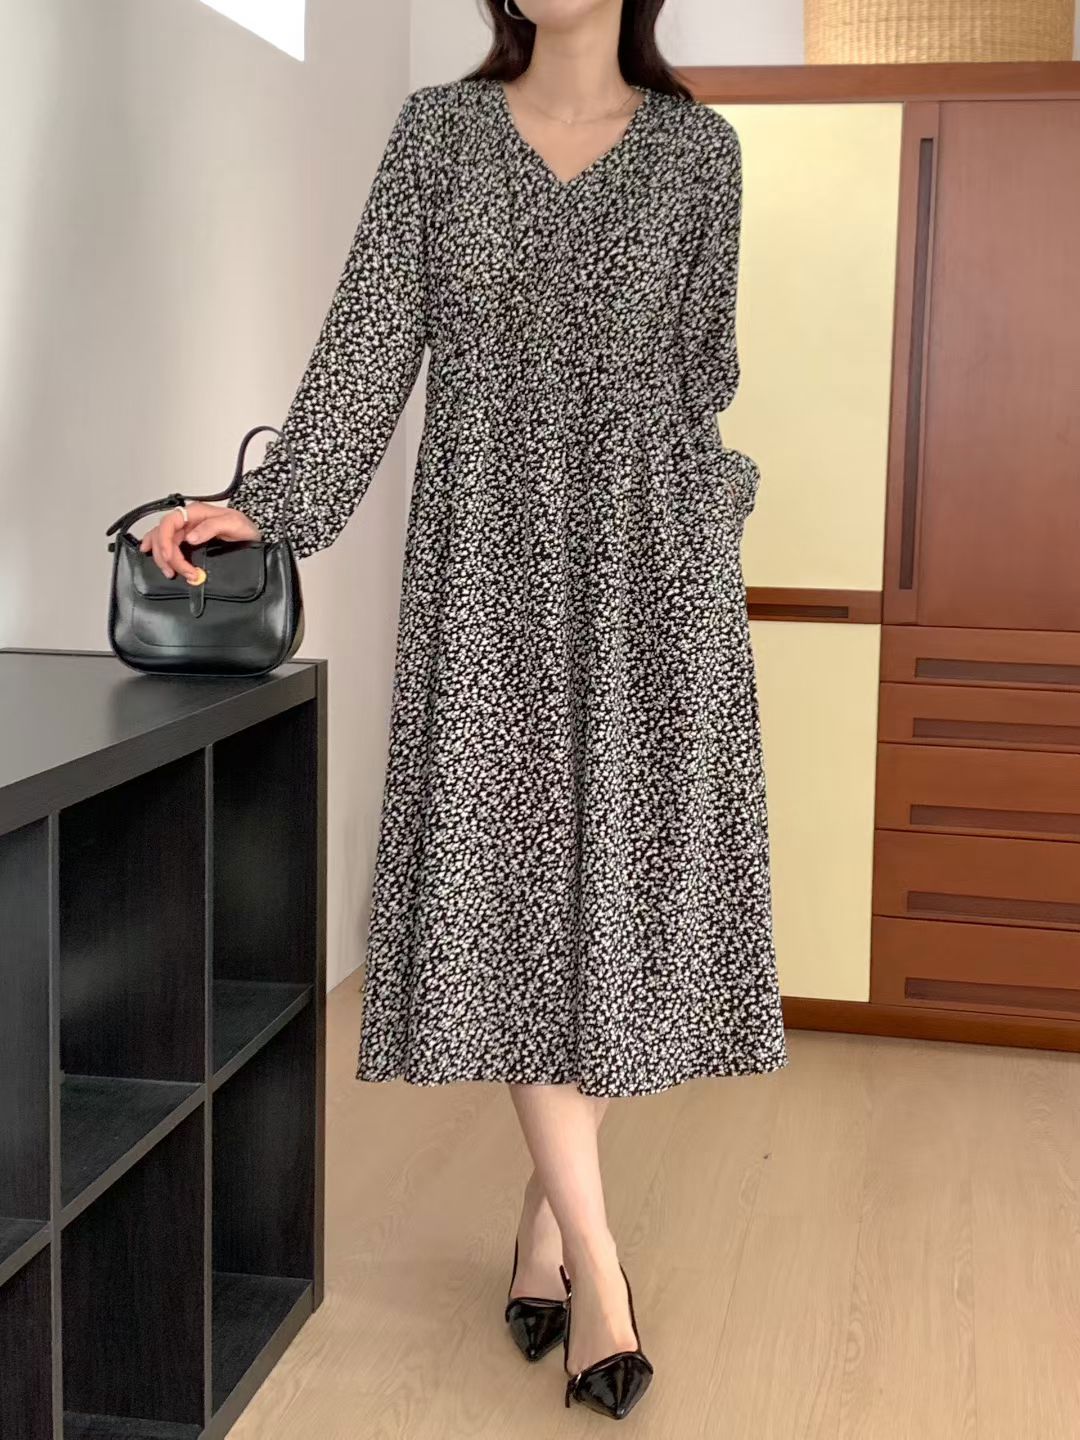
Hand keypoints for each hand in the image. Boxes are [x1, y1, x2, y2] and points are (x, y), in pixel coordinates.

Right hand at [139, 502, 262, 580]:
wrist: (253, 536)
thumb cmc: (245, 528)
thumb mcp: (234, 524)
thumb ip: (212, 527)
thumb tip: (191, 537)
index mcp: (196, 512)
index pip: (170, 522)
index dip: (165, 541)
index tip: (170, 558)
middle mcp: (187, 520)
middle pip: (163, 535)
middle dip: (167, 556)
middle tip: (182, 572)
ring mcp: (185, 529)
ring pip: (161, 540)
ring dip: (163, 558)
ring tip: (173, 573)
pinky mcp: (186, 540)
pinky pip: (165, 542)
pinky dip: (156, 549)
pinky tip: (150, 555)